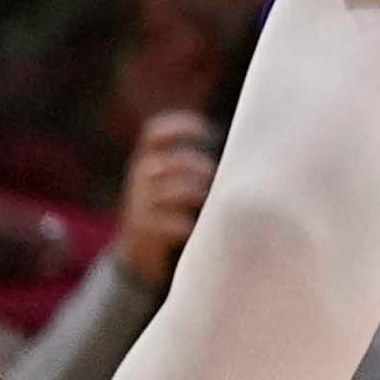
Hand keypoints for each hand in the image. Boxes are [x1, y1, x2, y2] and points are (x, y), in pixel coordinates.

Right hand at [112, 109, 215, 291]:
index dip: (179, 128)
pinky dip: (184, 225)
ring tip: (207, 201)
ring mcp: (139, 204)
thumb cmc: (170, 209)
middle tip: (213, 176)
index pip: (155, 134)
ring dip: (193, 194)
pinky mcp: (143, 230)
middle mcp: (140, 178)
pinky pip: (166, 224)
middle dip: (195, 166)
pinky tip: (194, 228)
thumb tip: (240, 152)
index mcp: (148, 160)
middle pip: (168, 163)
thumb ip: (193, 168)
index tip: (204, 130)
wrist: (138, 251)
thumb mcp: (172, 182)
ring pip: (169, 192)